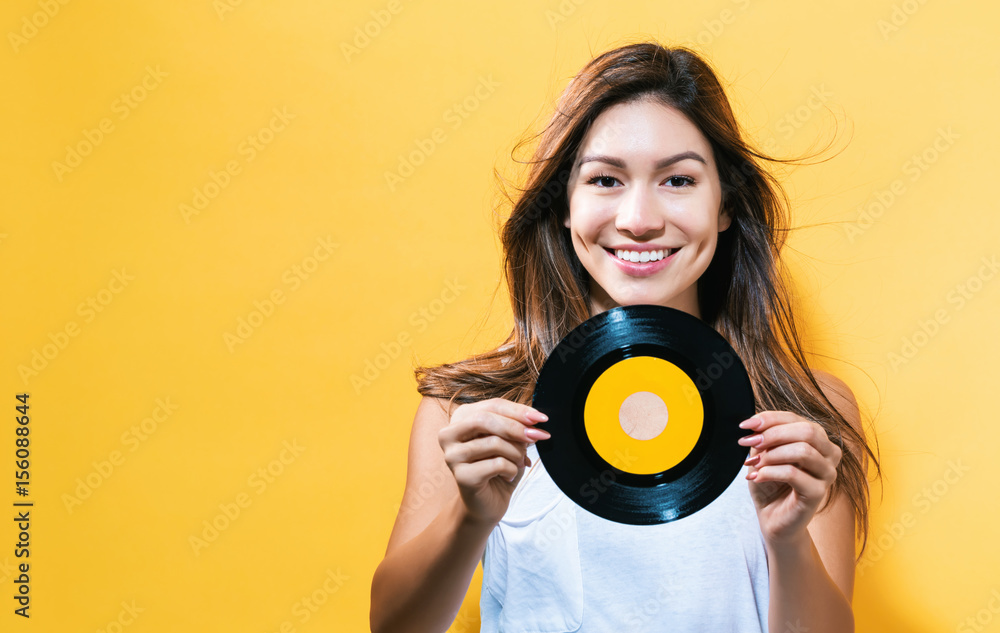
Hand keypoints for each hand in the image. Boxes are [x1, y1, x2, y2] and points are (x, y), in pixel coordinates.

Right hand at [437, 398, 549, 525]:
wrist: (487, 504)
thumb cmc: (498, 469)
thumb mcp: (508, 441)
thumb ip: (516, 426)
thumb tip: (535, 419)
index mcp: (460, 418)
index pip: (492, 405)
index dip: (518, 410)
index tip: (541, 418)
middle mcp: (449, 434)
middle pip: (485, 419)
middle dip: (516, 428)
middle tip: (536, 437)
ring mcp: (452, 456)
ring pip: (493, 443)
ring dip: (516, 453)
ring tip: (519, 462)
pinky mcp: (461, 476)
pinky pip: (497, 464)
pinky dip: (511, 469)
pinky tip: (508, 475)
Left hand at [737, 411, 842, 545]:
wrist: (772, 517)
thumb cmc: (770, 483)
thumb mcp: (763, 454)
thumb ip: (763, 437)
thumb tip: (754, 423)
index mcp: (818, 439)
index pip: (796, 419)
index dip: (769, 418)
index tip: (745, 426)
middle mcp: (829, 455)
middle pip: (807, 431)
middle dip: (773, 434)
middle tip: (749, 443)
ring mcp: (827, 474)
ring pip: (804, 451)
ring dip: (772, 454)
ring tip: (753, 463)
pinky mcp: (819, 493)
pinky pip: (794, 474)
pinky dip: (770, 472)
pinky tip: (755, 477)